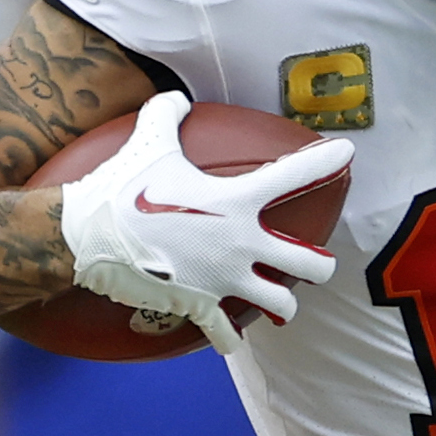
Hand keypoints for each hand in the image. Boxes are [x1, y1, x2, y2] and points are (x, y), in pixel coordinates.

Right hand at [56, 93, 349, 337]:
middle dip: (320, 264)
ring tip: (279, 300)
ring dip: (283, 303)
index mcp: (237, 201)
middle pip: (311, 264)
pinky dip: (229, 337)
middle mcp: (242, 244)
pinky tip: (231, 337)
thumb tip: (176, 98)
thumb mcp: (147, 141)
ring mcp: (225, 280)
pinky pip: (226, 334)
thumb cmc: (121, 187)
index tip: (347, 153)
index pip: (294, 176)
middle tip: (316, 262)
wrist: (89, 236)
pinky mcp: (201, 306)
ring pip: (281, 305)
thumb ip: (167, 114)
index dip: (325, 161)